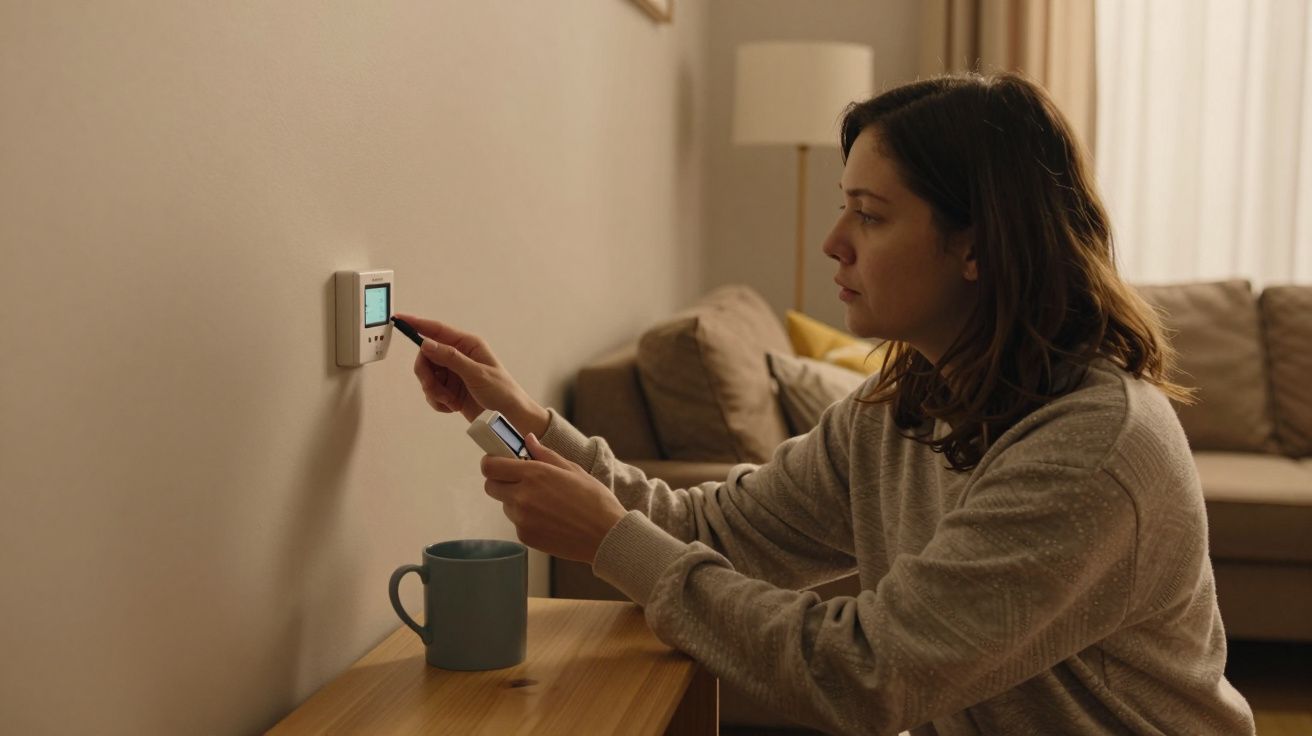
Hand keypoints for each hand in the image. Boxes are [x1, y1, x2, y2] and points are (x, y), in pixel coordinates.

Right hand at [395, 313, 548, 433]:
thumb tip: (427, 344)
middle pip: (426, 357)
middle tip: (437, 390)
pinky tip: (453, 406)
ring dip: (434, 392)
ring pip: (427, 377)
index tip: (399, 320)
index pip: (437, 330)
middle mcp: (459, 356)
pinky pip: (432, 393)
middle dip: (427, 376)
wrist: (510, 419)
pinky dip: (438, 402)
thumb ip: (451, 358)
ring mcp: (453, 373)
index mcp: (468, 345)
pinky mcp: (450, 390)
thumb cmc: (502, 392)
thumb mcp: (477, 373)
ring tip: (450, 401)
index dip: (417, 324)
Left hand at [481, 434, 626, 563]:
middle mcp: (522, 497)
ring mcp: (522, 519)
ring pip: (505, 505)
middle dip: (501, 481)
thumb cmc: (594, 500)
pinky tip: (549, 518)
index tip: (499, 462)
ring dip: (516, 500)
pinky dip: (526, 519)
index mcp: (533, 474)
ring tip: (544, 503)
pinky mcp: (525, 537)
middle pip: (491, 486)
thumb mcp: (572, 470)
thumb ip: (545, 454)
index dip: (492, 462)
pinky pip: (517, 522)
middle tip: (521, 481)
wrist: (605, 536)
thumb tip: (528, 440)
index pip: (490, 466)